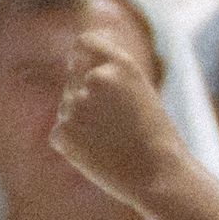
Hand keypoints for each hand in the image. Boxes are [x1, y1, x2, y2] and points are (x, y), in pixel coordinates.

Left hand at [45, 41, 197, 207]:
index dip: (82, 55)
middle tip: (114, 123)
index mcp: (121, 64)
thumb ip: (108, 74)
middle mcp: (95, 78)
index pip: (84, 42)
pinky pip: (61, 132)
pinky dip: (74, 144)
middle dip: (87, 95)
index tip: (83, 66)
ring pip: (68, 106)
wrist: (157, 177)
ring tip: (111, 141)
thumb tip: (72, 61)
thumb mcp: (139, 92)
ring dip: (82, 121)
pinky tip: (98, 154)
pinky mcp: (61, 132)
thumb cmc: (154, 137)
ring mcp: (75, 105)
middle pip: (74, 78)